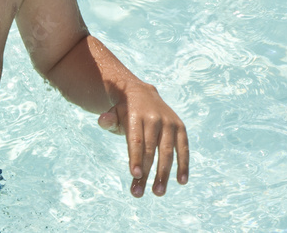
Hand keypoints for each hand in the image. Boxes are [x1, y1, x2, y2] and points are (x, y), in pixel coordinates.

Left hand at [98, 82, 188, 197]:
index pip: (136, 139)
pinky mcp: (180, 127)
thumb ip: (108, 120)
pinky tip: (181, 181)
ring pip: (167, 152)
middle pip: (150, 149)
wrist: (143, 93)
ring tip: (158, 192)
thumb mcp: (114, 113)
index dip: (136, 157)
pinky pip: (183, 148)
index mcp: (136, 115)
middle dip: (146, 173)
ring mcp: (169, 123)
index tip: (135, 175)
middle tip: (138, 193)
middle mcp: (154, 118)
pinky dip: (183, 165)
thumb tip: (103, 121)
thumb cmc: (125, 111)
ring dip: (163, 174)